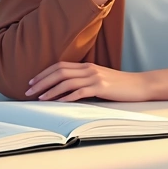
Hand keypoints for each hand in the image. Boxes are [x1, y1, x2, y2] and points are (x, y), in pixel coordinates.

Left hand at [26, 62, 150, 102]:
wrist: (139, 85)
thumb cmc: (118, 85)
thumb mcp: (99, 79)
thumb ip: (84, 80)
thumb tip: (65, 89)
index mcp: (87, 66)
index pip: (60, 66)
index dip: (44, 73)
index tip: (32, 81)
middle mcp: (88, 69)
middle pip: (59, 72)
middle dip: (42, 81)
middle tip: (28, 90)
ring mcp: (95, 77)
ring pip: (67, 81)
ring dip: (51, 90)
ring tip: (39, 98)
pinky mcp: (101, 87)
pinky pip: (80, 91)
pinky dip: (67, 97)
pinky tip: (58, 102)